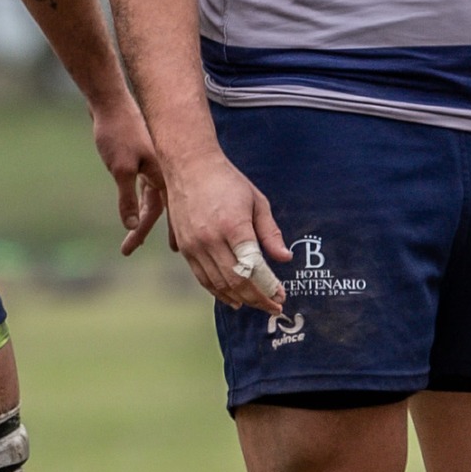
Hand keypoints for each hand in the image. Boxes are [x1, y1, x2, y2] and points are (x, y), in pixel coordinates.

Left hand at [91, 93, 165, 257]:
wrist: (110, 102)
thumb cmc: (117, 133)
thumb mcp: (120, 170)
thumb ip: (127, 200)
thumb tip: (132, 226)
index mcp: (162, 173)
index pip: (163, 210)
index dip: (167, 231)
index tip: (175, 250)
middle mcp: (161, 169)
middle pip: (156, 206)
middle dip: (146, 229)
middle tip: (136, 248)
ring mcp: (151, 163)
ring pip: (149, 196)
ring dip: (140, 215)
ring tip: (134, 235)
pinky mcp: (140, 158)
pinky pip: (143, 186)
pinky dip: (137, 199)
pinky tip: (133, 210)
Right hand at [162, 146, 289, 312]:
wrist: (189, 166)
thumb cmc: (227, 181)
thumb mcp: (257, 201)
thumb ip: (270, 232)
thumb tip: (285, 258)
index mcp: (233, 225)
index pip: (253, 267)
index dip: (268, 286)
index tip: (282, 296)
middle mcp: (211, 239)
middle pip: (236, 281)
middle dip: (258, 298)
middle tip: (274, 305)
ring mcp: (195, 245)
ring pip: (219, 284)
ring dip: (240, 299)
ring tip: (257, 304)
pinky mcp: (185, 248)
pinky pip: (203, 279)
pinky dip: (219, 292)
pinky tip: (233, 298)